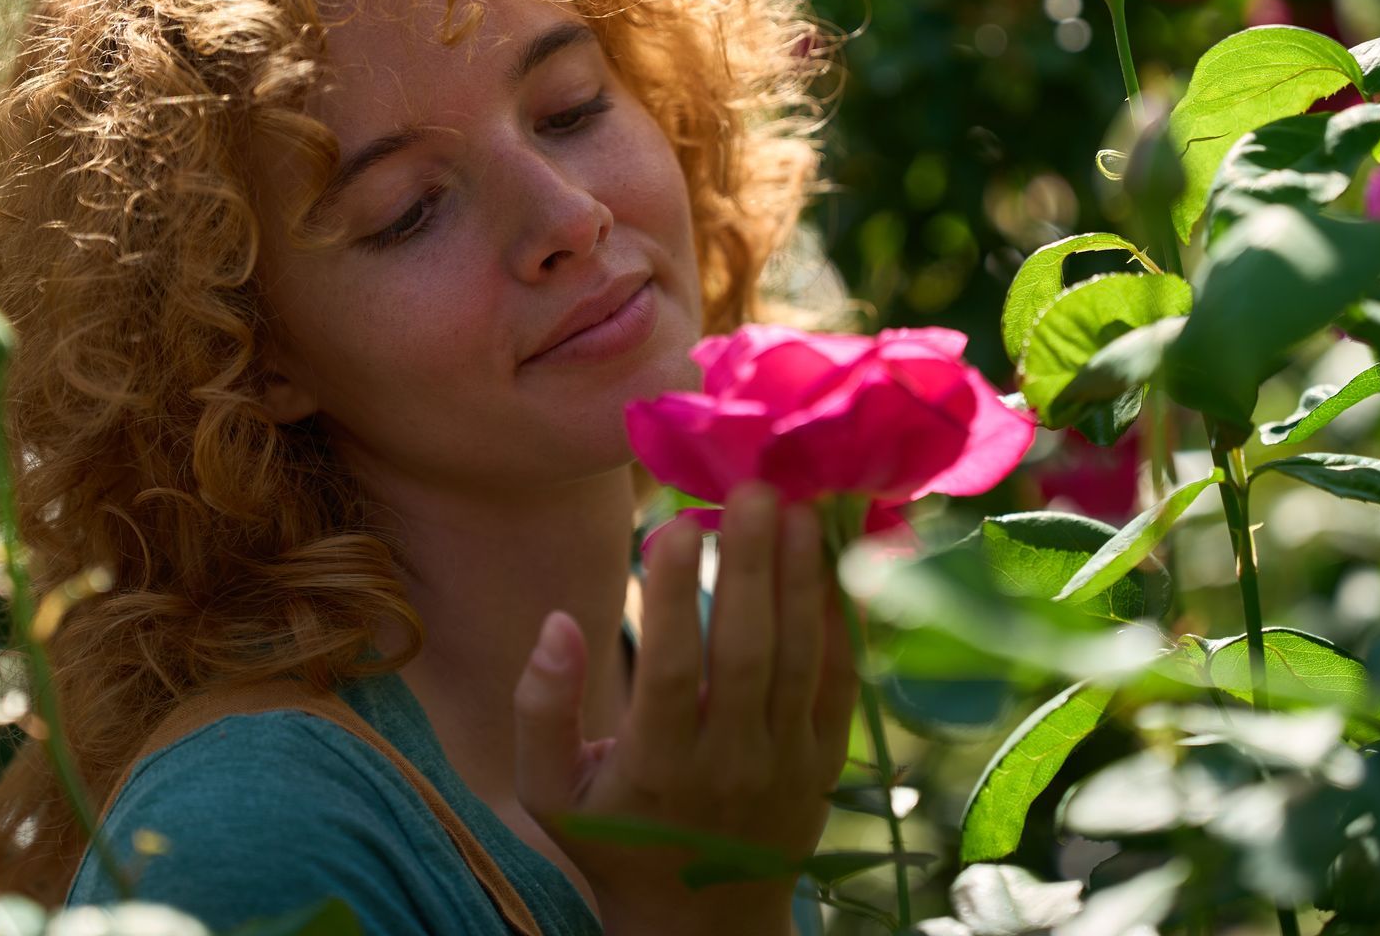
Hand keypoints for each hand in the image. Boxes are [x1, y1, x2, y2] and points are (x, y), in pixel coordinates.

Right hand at [512, 484, 858, 935]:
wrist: (702, 922)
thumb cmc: (615, 838)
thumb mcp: (550, 791)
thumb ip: (541, 708)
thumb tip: (559, 623)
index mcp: (657, 769)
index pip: (670, 672)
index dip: (674, 598)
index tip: (672, 524)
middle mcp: (730, 764)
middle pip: (747, 653)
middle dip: (750, 565)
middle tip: (751, 487)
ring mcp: (786, 763)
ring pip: (800, 659)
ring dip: (801, 579)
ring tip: (797, 505)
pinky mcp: (825, 760)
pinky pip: (838, 683)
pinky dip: (838, 621)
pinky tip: (831, 560)